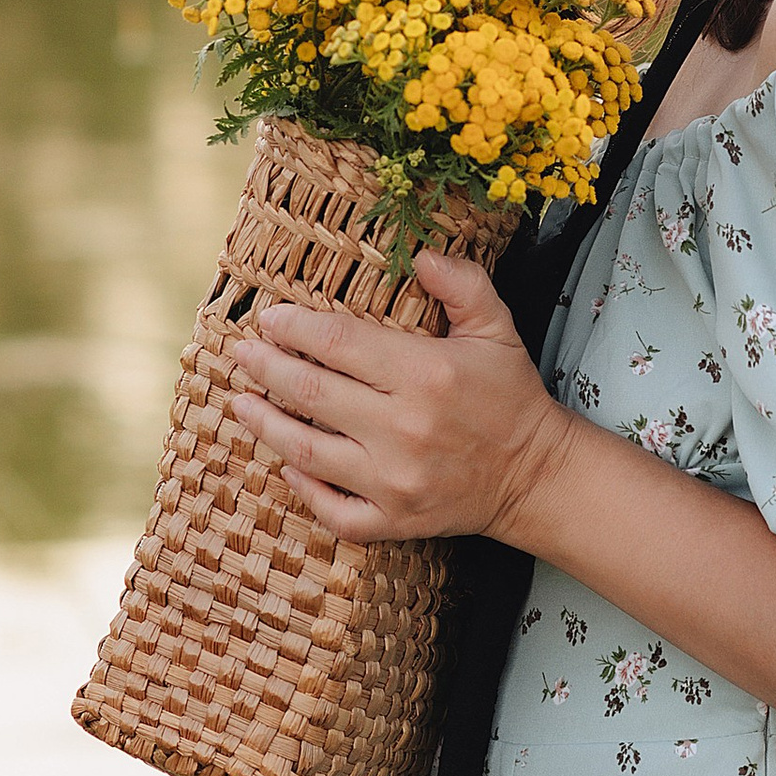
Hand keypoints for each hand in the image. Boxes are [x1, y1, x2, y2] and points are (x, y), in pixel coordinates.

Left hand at [227, 248, 577, 545]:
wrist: (535, 475)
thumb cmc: (509, 396)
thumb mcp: (496, 327)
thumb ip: (461, 284)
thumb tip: (421, 254)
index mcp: (426, 375)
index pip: (339, 344)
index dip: (294, 329)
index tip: (268, 319)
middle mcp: (404, 429)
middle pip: (312, 394)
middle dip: (266, 369)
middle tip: (239, 352)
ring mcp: (395, 481)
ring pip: (308, 453)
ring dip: (265, 424)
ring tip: (239, 401)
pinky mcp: (394, 521)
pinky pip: (332, 510)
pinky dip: (303, 489)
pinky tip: (284, 464)